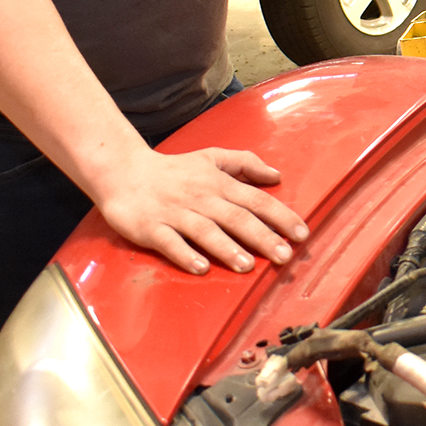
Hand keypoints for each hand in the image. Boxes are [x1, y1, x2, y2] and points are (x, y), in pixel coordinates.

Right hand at [90, 144, 310, 275]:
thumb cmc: (173, 170)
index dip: (280, 216)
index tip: (302, 233)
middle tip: (285, 256)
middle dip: (263, 238)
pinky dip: (185, 255)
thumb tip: (277, 175)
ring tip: (248, 266)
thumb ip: (245, 163)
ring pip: (205, 231)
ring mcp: (175, 213)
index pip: (256, 200)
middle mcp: (200, 197)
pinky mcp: (151, 227)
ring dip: (227, 249)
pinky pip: (170, 243)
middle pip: (236, 218)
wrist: (123, 171)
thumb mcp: (211, 157)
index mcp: (218, 183)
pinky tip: (200, 267)